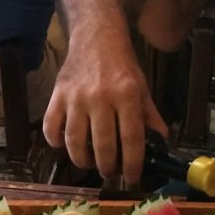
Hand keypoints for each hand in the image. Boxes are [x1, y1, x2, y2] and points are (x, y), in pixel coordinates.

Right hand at [42, 40, 166, 183]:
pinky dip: (56, 142)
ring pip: (75, 142)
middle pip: (102, 145)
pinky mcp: (57, 95)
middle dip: (107, 167)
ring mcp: (75, 97)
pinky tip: (65, 145)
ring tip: (90, 163)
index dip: (132, 164)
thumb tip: (162, 143)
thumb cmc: (121, 65)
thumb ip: (150, 116)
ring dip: (83, 160)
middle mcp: (100, 96)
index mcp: (126, 94)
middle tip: (110, 172)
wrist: (96, 36)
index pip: (131, 138)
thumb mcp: (141, 87)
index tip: (132, 178)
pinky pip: (51, 128)